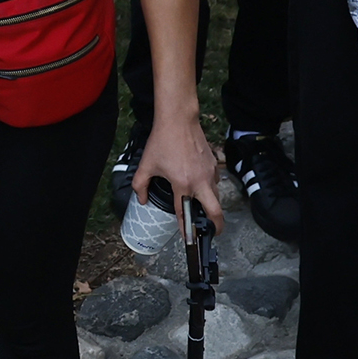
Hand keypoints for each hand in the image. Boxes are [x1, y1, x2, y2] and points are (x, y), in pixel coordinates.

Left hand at [131, 111, 225, 234]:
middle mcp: (200, 181)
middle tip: (212, 232)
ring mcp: (210, 172)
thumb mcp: (146, 165)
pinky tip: (200, 186)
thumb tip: (142, 200)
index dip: (186, 228)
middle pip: (215, 211)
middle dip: (216, 226)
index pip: (185, 212)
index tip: (188, 239)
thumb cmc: (161, 141)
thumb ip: (140, 185)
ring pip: (217, 196)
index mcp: (182, 184)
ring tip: (203, 210)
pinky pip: (215, 182)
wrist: (178, 120)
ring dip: (211, 206)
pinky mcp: (214, 164)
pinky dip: (210, 188)